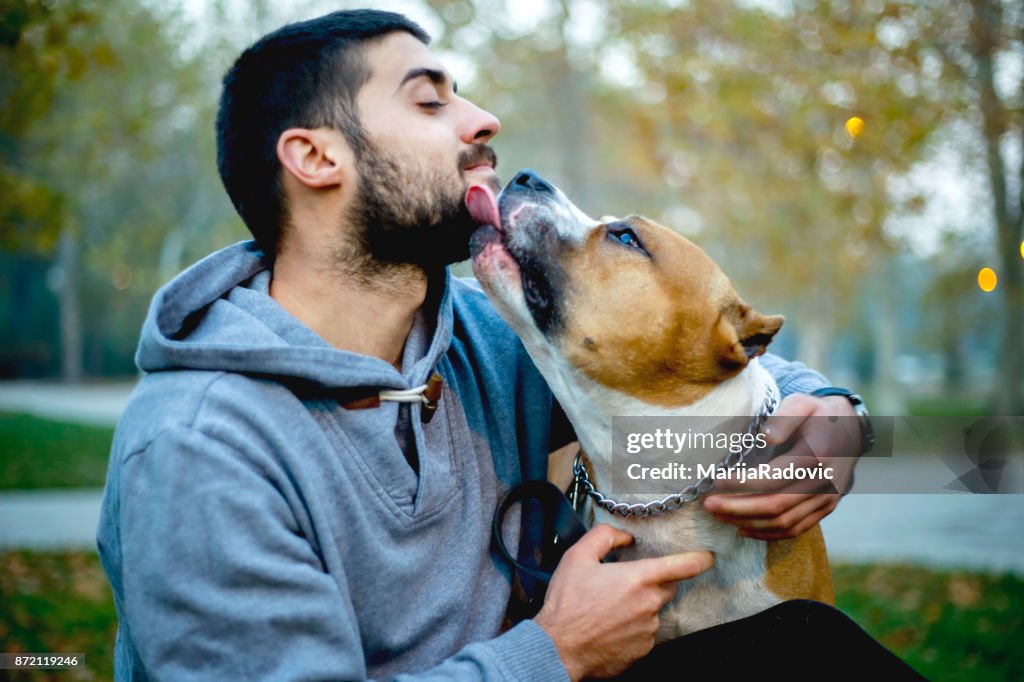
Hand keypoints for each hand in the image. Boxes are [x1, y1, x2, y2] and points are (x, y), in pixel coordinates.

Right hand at [534, 525, 713, 680]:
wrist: (558, 648)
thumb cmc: (567, 603)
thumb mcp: (577, 557)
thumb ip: (604, 536)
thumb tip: (624, 536)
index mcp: (637, 579)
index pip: (682, 566)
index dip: (699, 559)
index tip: (708, 557)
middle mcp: (649, 605)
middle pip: (665, 587)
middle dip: (651, 582)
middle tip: (622, 584)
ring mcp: (648, 630)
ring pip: (652, 611)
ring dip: (638, 606)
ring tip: (608, 609)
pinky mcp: (642, 650)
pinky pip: (644, 633)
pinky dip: (631, 627)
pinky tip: (609, 626)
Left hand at [703, 394, 860, 539]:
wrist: (851, 429)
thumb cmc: (818, 414)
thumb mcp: (802, 404)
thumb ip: (784, 418)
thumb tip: (764, 436)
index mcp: (817, 455)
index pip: (774, 477)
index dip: (743, 483)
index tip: (716, 481)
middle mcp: (825, 482)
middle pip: (776, 505)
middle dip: (738, 508)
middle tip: (708, 504)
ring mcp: (827, 499)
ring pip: (784, 522)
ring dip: (748, 523)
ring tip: (719, 515)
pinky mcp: (826, 509)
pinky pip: (796, 529)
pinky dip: (768, 534)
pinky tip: (743, 529)